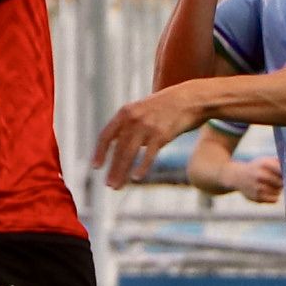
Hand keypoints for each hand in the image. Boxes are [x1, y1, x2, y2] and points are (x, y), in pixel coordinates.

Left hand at [93, 86, 213, 189]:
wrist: (190, 99)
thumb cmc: (165, 107)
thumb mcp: (141, 109)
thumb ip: (128, 124)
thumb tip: (116, 146)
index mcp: (125, 112)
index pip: (106, 135)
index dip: (100, 152)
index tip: (96, 167)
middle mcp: (133, 119)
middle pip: (118, 148)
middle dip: (112, 168)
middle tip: (109, 184)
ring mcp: (148, 126)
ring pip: (130, 153)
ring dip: (122, 172)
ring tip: (117, 186)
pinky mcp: (162, 134)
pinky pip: (149, 155)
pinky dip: (142, 167)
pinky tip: (137, 178)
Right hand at [185, 146, 284, 203]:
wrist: (235, 176)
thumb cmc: (255, 168)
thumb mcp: (265, 161)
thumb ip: (278, 163)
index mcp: (263, 164)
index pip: (283, 171)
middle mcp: (260, 176)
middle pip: (282, 182)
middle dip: (283, 182)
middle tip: (279, 181)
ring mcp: (257, 188)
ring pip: (278, 192)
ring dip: (278, 190)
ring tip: (271, 185)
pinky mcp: (256, 198)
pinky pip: (274, 200)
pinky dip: (273, 196)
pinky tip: (268, 192)